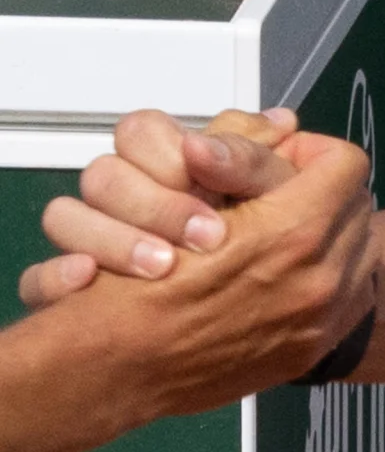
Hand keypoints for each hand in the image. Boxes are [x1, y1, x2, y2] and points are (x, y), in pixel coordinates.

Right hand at [24, 107, 306, 300]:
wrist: (216, 330)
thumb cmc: (255, 256)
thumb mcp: (274, 203)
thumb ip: (264, 161)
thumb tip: (279, 122)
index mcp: (164, 166)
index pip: (142, 132)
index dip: (173, 151)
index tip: (211, 172)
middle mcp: (120, 201)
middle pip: (103, 174)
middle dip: (156, 203)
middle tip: (210, 236)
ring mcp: (90, 246)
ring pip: (63, 217)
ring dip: (113, 238)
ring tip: (163, 266)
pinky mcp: (71, 294)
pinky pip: (39, 280)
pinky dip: (59, 278)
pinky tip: (89, 279)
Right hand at [30, 131, 376, 421]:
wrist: (115, 368)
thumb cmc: (130, 285)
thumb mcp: (178, 197)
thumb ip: (240, 158)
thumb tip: (282, 125)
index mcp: (291, 233)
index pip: (343, 163)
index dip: (308, 153)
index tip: (282, 160)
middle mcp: (318, 279)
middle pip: (358, 205)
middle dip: (322, 192)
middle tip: (280, 196)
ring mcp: (320, 319)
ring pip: (361, 249)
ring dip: (330, 235)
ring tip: (282, 234)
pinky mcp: (311, 349)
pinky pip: (351, 296)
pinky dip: (327, 278)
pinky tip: (284, 274)